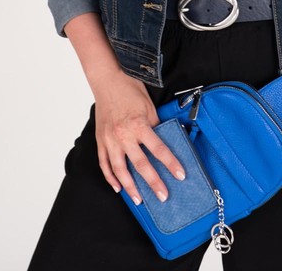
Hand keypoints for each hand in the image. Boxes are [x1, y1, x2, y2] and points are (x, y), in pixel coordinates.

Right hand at [93, 70, 185, 204]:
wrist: (107, 79)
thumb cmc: (129, 89)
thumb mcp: (148, 105)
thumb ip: (155, 124)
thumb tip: (163, 139)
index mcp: (138, 125)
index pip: (158, 149)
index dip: (170, 163)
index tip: (180, 175)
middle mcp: (123, 135)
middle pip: (140, 165)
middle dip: (153, 183)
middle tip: (163, 197)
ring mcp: (110, 140)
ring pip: (120, 170)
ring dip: (130, 187)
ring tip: (139, 201)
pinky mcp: (100, 140)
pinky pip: (104, 164)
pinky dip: (110, 178)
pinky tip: (118, 188)